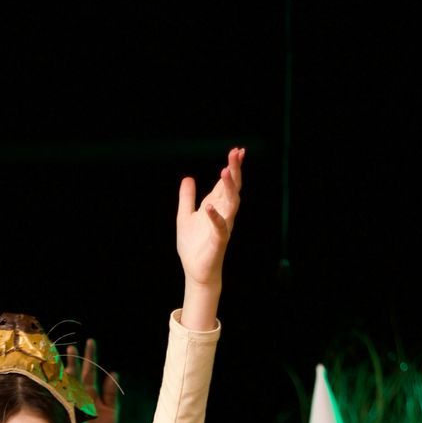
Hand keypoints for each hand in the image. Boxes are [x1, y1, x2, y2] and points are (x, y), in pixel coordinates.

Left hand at [65, 340, 119, 422]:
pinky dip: (112, 385)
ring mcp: (95, 402)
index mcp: (70, 404)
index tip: (59, 356)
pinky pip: (111, 394)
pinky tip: (114, 374)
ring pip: (93, 378)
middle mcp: (81, 399)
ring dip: (92, 362)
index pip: (66, 383)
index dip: (64, 370)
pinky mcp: (109, 409)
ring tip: (90, 344)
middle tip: (75, 344)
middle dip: (78, 359)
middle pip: (80, 375)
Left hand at [176, 147, 245, 291]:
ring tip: (225, 171)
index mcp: (216, 206)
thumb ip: (187, 198)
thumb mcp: (185, 216)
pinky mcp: (218, 242)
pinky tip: (210, 206)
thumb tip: (188, 178)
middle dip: (235, 171)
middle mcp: (223, 214)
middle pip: (232, 189)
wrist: (196, 271)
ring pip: (231, 204)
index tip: (237, 151)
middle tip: (236, 153)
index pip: (226, 184)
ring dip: (228, 188)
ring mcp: (223, 227)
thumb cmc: (194, 245)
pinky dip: (215, 217)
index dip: (232, 167)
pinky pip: (220, 228)